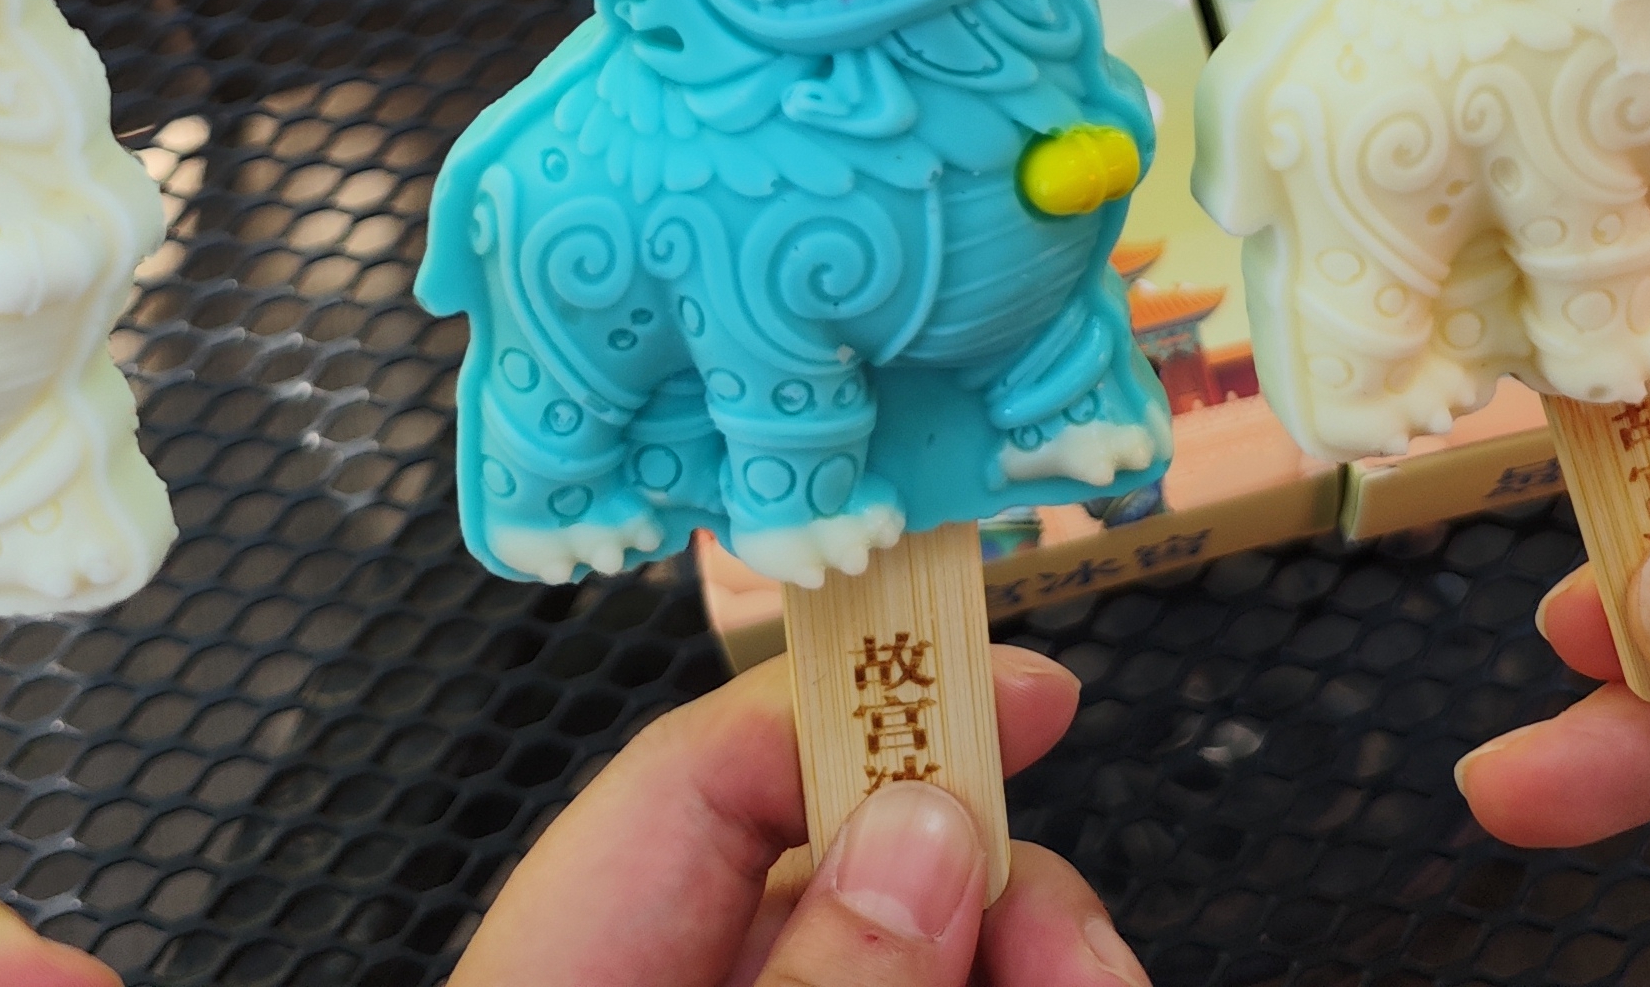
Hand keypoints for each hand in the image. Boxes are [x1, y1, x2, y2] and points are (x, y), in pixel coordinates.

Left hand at [451, 644, 1146, 986]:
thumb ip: (822, 975)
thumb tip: (928, 827)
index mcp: (568, 963)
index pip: (704, 771)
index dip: (866, 701)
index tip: (1029, 690)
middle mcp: (661, 974)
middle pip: (854, 867)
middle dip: (996, 882)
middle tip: (1081, 957)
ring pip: (925, 948)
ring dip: (1032, 955)